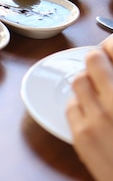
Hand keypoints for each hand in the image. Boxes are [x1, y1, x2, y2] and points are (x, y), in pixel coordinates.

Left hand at [66, 37, 112, 180]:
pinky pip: (71, 105)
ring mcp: (97, 117)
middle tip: (102, 66)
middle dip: (97, 60)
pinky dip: (80, 105)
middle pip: (94, 59)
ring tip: (97, 92)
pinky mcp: (81, 135)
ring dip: (87, 82)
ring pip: (79, 80)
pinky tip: (91, 113)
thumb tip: (108, 66)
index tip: (109, 47)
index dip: (110, 45)